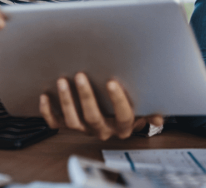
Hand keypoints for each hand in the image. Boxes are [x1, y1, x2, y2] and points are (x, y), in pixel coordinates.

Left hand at [39, 72, 163, 139]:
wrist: (117, 120)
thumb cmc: (130, 107)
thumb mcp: (145, 108)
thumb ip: (152, 109)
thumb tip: (160, 115)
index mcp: (123, 126)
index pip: (123, 116)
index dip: (118, 101)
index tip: (112, 82)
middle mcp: (103, 130)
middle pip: (93, 118)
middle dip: (86, 97)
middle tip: (80, 75)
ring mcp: (85, 129)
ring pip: (73, 121)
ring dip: (66, 101)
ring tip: (62, 81)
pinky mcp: (69, 126)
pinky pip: (56, 123)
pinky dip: (47, 112)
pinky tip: (45, 96)